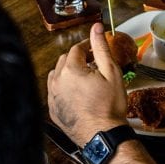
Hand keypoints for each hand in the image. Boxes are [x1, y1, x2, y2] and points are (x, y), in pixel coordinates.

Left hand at [47, 23, 127, 145]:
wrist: (103, 135)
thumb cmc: (109, 106)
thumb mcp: (111, 72)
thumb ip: (101, 47)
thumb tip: (97, 28)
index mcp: (71, 69)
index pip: (76, 49)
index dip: (87, 46)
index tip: (95, 50)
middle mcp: (57, 81)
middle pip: (65, 60)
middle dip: (78, 58)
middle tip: (93, 64)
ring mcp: (52, 97)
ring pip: (56, 75)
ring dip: (68, 72)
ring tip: (84, 78)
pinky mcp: (53, 110)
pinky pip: (54, 92)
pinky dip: (63, 88)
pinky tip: (77, 93)